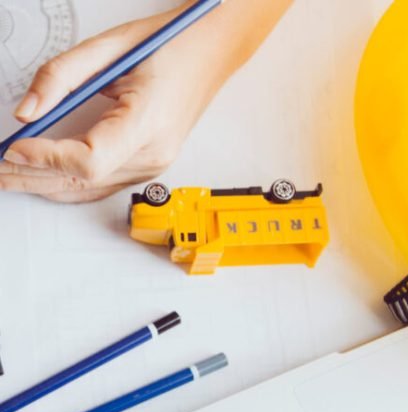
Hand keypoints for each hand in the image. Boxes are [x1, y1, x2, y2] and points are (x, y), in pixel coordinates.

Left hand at [0, 0, 292, 202]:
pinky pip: (102, 185)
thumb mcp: (109, 48)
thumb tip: (27, 111)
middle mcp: (153, 154)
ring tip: (11, 177)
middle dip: (34, 175)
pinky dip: (69, 184)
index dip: (47, 157)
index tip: (15, 146)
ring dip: (47, 184)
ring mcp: (152, 165)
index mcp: (148, 124)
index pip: (89, 159)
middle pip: (84, 179)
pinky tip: (45, 181)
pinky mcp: (148, 165)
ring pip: (90, 188)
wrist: (209, 55)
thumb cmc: (170, 47)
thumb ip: (61, 77)